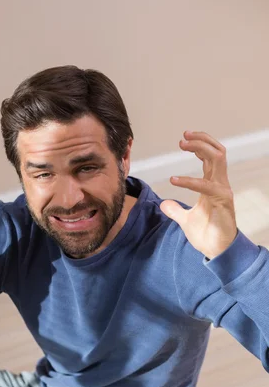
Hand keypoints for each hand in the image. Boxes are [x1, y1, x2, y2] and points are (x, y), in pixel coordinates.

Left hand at [160, 130, 237, 259]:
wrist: (216, 250)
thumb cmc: (206, 234)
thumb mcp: (185, 219)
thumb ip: (175, 210)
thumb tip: (164, 204)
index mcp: (213, 184)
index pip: (211, 157)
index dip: (200, 145)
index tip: (184, 138)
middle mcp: (220, 184)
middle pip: (216, 151)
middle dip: (201, 140)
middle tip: (183, 136)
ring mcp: (223, 191)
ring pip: (217, 158)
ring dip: (200, 148)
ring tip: (182, 144)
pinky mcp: (223, 201)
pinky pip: (206, 185)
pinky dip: (189, 181)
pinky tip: (173, 180)